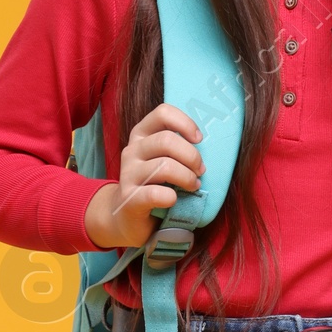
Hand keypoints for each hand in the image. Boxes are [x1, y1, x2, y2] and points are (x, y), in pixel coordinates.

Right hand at [83, 102, 204, 250]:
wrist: (126, 217)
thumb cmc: (153, 185)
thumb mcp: (162, 159)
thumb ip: (177, 148)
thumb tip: (206, 144)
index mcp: (141, 135)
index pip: (162, 113)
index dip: (185, 123)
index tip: (199, 139)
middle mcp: (132, 150)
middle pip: (166, 140)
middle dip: (191, 156)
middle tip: (200, 171)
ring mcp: (128, 174)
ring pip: (164, 166)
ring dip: (186, 177)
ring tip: (193, 186)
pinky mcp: (129, 198)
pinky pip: (154, 194)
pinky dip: (171, 197)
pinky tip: (174, 200)